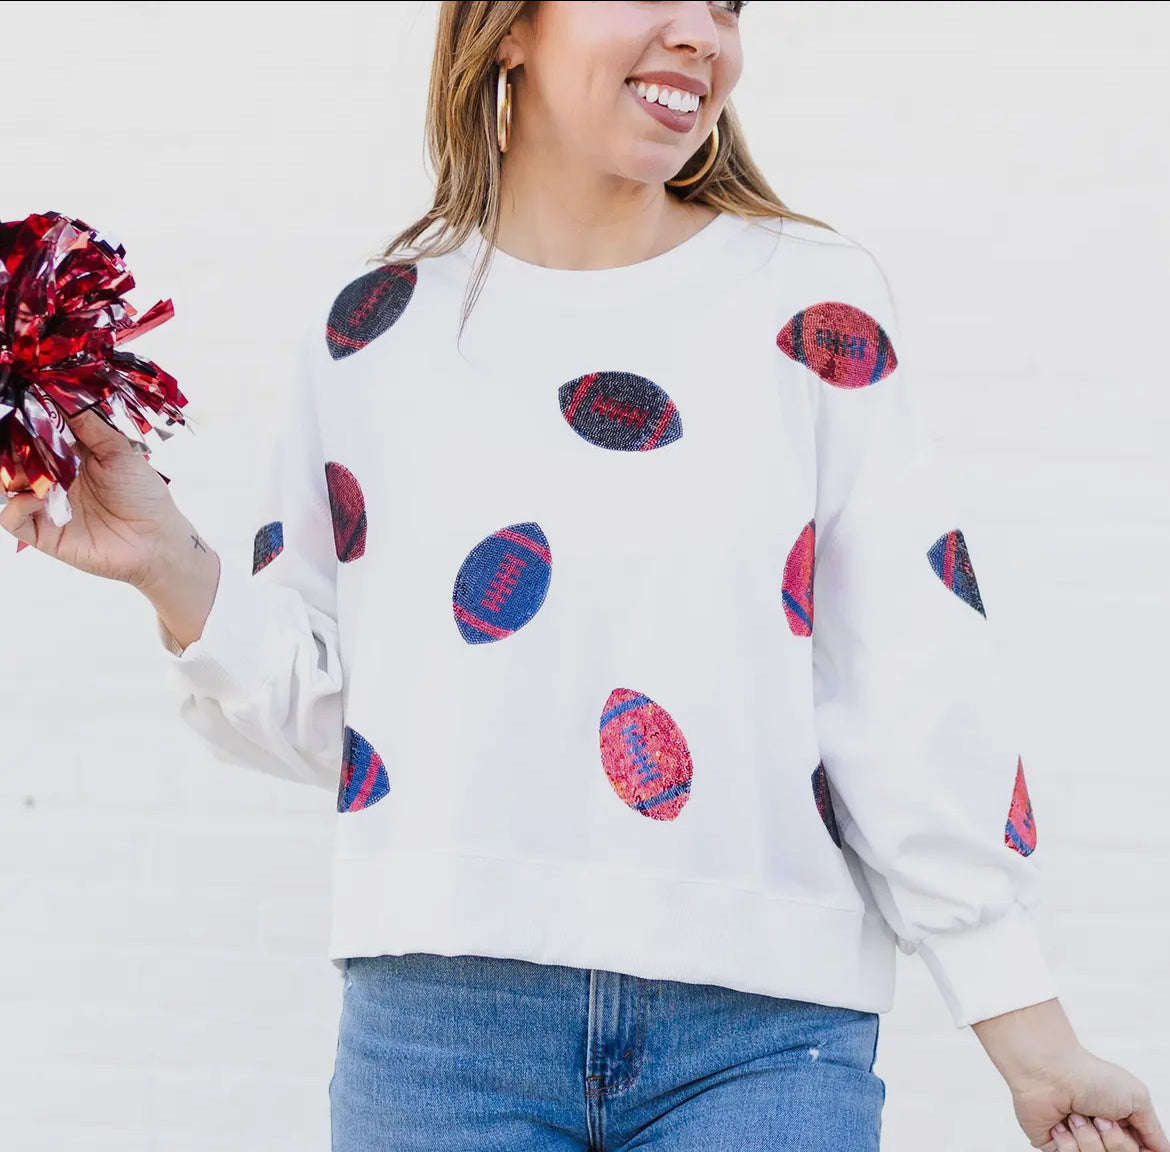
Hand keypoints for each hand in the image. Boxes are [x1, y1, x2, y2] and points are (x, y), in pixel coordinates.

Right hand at [0, 407, 184, 587]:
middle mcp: (55, 481)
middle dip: (10, 447)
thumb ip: (91, 427)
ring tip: (16, 466)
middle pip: (16, 460)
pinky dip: (15, 507)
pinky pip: (13, 520)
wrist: (157, 539)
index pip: (36, 437)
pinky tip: (34, 497)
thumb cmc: (144, 495)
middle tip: (11, 436)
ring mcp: (47, 507)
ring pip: (7, 487)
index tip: (20, 406)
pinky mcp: (44, 534)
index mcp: (71, 459)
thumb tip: (64, 397)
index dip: (26, 423)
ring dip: (6, 474)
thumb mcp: (120, 452)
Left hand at [1012, 1046, 1166, 1151]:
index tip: (1131, 1135)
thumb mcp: (1136, 1097)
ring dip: (1089, 1138)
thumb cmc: (1090, 1077)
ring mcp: (1078, 1142)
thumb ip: (1152, 1130)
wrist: (1048, 1070)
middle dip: (1115, 1141)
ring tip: (1077, 1115)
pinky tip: (1061, 1122)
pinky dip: (1068, 1141)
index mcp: (1122, 1124)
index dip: (1135, 1147)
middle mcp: (1101, 1135)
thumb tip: (1162, 1151)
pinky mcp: (1055, 1146)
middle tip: (1101, 1117)